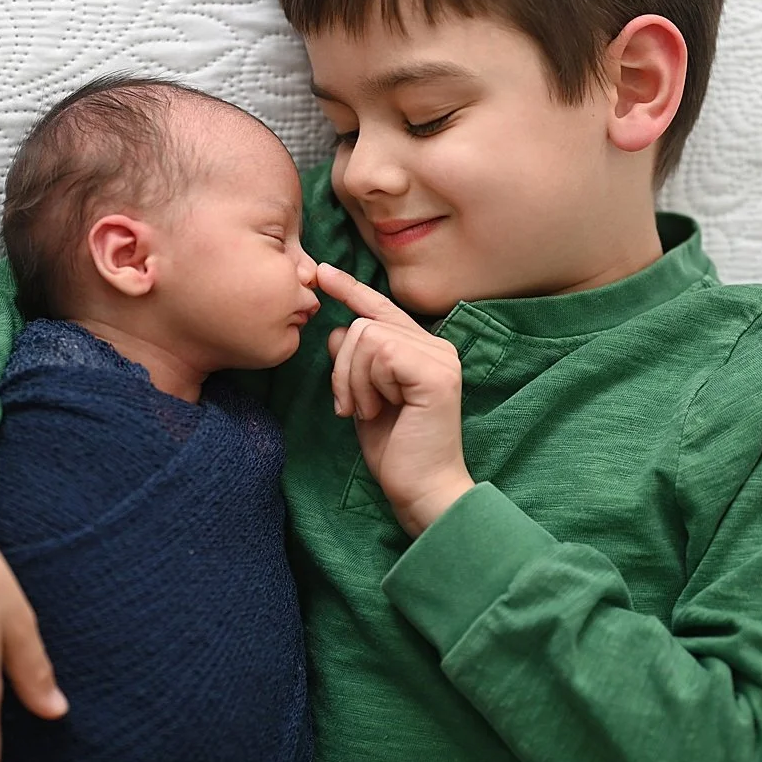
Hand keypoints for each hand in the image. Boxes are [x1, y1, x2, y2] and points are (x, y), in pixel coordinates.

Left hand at [317, 264, 474, 535]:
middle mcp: (437, 347)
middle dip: (343, 369)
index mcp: (421, 349)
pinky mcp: (435, 374)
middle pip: (363, 325)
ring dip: (354, 381)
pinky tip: (382, 409)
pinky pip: (381, 354)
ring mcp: (440, 358)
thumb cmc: (393, 446)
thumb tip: (337, 330)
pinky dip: (368, 384)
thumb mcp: (362, 395)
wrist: (419, 486)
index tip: (322, 274)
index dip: (350, 290)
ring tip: (371, 411)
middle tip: (354, 406)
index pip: (380, 310)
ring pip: (367, 337)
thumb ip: (354, 361)